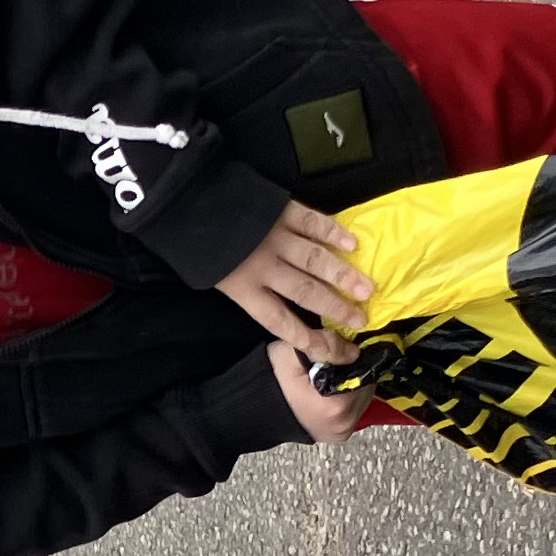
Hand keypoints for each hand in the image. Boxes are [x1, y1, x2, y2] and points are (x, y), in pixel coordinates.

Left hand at [216, 200, 373, 364]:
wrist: (189, 204)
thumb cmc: (204, 247)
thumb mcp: (218, 278)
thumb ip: (251, 292)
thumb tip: (287, 311)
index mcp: (244, 289)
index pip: (279, 320)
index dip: (306, 338)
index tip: (332, 351)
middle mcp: (263, 267)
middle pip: (305, 291)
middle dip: (336, 307)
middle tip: (362, 318)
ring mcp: (275, 237)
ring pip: (313, 260)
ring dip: (342, 274)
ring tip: (366, 289)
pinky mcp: (282, 211)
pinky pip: (312, 222)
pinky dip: (333, 232)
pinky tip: (352, 244)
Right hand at [269, 341, 367, 442]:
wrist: (257, 408)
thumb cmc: (272, 381)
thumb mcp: (290, 352)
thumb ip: (323, 343)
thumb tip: (352, 345)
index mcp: (337, 405)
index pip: (363, 369)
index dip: (352, 355)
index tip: (339, 350)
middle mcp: (345, 423)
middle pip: (367, 384)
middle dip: (354, 370)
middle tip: (334, 363)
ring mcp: (343, 432)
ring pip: (363, 397)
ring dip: (352, 384)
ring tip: (331, 377)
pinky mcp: (340, 436)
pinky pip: (355, 409)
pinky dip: (348, 397)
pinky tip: (331, 391)